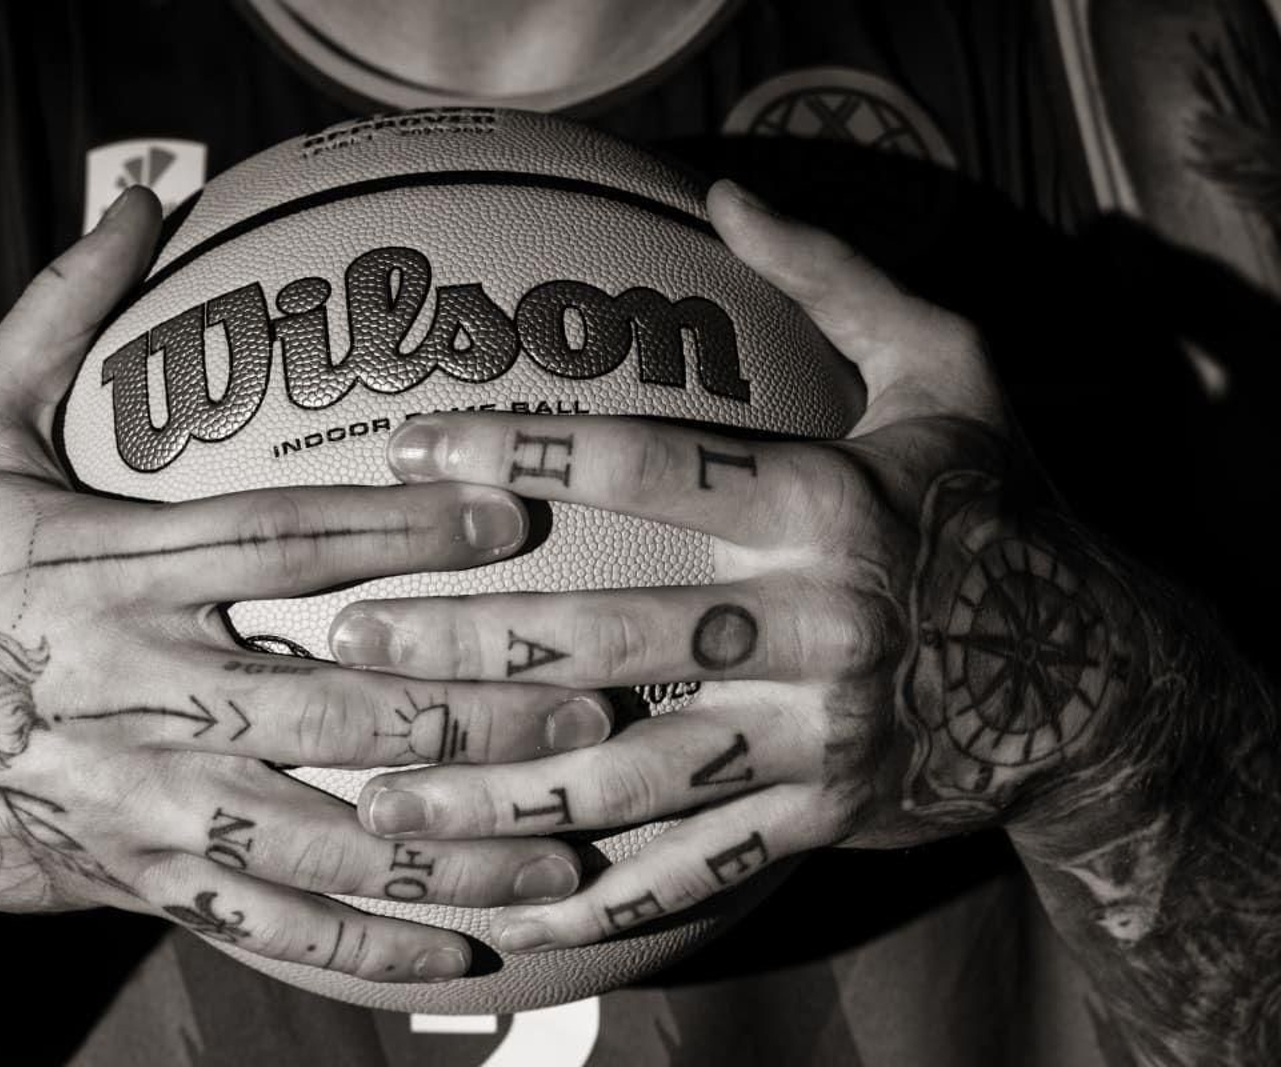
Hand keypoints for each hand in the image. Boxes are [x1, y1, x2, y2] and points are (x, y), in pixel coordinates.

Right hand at [0, 188, 609, 984]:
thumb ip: (58, 320)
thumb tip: (143, 202)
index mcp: (108, 567)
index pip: (285, 541)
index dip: (406, 532)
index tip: (514, 519)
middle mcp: (136, 685)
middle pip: (335, 696)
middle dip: (473, 705)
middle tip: (589, 698)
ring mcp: (141, 796)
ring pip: (323, 830)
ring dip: (454, 844)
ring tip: (566, 841)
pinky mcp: (139, 873)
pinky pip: (264, 922)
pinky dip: (364, 948)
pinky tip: (462, 957)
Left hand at [327, 181, 1113, 952]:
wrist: (1096, 682)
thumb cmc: (997, 510)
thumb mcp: (948, 370)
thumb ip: (834, 278)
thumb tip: (725, 188)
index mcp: (831, 505)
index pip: (650, 464)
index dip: (521, 451)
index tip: (410, 447)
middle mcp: (821, 626)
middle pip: (611, 638)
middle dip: (468, 647)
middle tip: (354, 642)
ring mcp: (821, 737)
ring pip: (631, 773)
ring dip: (500, 788)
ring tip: (387, 791)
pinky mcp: (822, 817)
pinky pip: (696, 867)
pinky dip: (600, 894)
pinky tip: (506, 900)